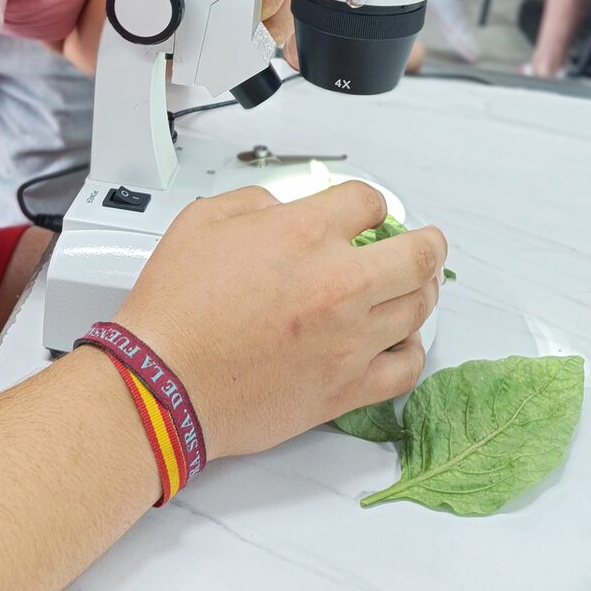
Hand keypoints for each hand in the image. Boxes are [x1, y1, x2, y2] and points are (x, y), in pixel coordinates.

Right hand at [113, 180, 446, 459]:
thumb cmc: (175, 309)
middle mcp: (338, 284)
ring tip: (418, 285)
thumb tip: (283, 210)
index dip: (370, 204)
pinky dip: (411, 351)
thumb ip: (256, 202)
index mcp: (305, 233)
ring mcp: (348, 340)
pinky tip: (402, 341)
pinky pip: (405, 369)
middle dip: (427, 243)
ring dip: (423, 290)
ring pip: (418, 308)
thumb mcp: (204, 220)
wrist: (162, 383)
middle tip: (427, 242)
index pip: (369, 202)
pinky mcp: (345, 389)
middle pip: (418, 255)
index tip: (368, 213)